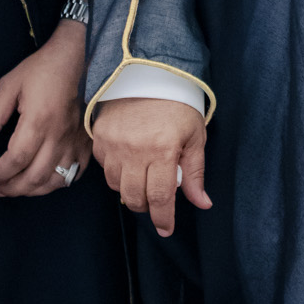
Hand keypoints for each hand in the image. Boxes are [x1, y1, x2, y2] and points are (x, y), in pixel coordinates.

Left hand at [0, 20, 90, 197]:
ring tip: (18, 188)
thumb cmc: (43, 69)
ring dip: (34, 190)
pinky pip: (74, 174)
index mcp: (38, 121)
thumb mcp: (9, 85)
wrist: (78, 57)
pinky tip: (46, 180)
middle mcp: (59, 136)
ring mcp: (75, 141)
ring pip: (56, 180)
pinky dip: (58, 182)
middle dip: (12, 188)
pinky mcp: (85, 141)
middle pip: (35, 177)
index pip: (16, 160)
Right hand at [91, 99, 211, 238]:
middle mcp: (135, 150)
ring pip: (118, 186)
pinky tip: (130, 162)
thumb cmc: (177, 105)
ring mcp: (114, 144)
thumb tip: (203, 203)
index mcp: (163, 150)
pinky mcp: (100, 138)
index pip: (160, 197)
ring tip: (144, 178)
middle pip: (135, 198)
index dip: (163, 218)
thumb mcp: (194, 137)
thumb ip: (195, 173)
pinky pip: (106, 169)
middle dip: (147, 207)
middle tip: (156, 201)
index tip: (166, 229)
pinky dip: (118, 173)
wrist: (149, 74)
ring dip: (131, 190)